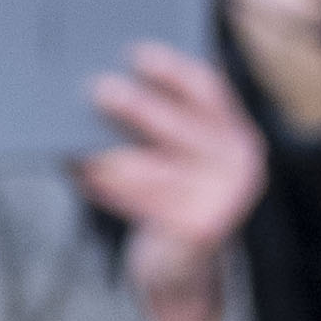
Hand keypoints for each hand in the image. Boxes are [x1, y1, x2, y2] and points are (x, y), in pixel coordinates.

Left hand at [83, 39, 264, 320]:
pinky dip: (112, 190)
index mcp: (236, 134)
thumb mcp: (174, 153)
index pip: (208, 88)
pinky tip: (86, 178)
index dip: (171, 69)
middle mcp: (240, 165)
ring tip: (80, 145)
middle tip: (98, 90)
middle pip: (180, 126)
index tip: (136, 54)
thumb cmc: (169, 196)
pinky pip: (147, 204)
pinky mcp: (200, 230)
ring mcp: (224, 199)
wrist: (182, 266)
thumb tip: (105, 86)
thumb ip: (158, 118)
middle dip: (136, 107)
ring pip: (157, 169)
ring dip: (114, 157)